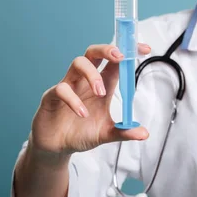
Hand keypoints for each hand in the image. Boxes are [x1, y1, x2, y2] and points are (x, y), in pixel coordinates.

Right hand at [30, 43, 151, 156]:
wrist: (58, 147)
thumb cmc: (82, 133)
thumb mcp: (107, 133)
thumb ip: (124, 131)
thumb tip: (144, 134)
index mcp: (102, 84)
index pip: (115, 62)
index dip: (128, 52)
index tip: (145, 49)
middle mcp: (85, 81)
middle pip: (93, 52)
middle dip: (107, 49)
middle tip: (119, 57)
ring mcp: (68, 86)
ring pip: (78, 63)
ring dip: (92, 74)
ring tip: (101, 92)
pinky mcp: (51, 97)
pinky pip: (61, 89)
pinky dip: (73, 100)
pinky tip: (83, 114)